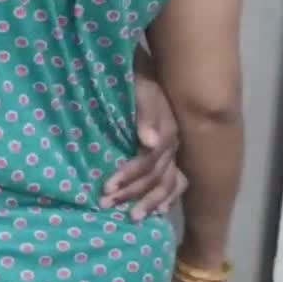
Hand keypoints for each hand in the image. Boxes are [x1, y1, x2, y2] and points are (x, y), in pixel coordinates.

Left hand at [102, 73, 186, 219]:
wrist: (147, 64)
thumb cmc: (139, 74)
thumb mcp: (141, 85)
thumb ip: (146, 111)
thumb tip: (148, 143)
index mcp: (167, 128)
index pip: (150, 161)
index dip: (128, 176)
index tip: (105, 188)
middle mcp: (174, 142)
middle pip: (157, 176)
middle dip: (131, 192)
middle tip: (104, 206)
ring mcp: (175, 148)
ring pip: (168, 182)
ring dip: (149, 200)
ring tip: (132, 217)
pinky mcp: (171, 151)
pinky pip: (177, 179)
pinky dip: (169, 196)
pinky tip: (160, 211)